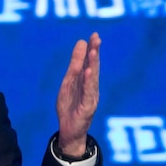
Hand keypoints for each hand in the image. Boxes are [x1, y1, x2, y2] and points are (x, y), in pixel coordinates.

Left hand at [55, 33, 100, 156]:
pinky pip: (88, 93)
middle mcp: (91, 87)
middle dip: (94, 53)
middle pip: (93, 68)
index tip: (94, 35)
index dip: (92, 49)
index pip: (90, 62)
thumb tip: (81, 43)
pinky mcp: (88, 107)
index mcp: (86, 81)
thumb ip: (75, 65)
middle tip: (96, 38)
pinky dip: (89, 82)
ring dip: (93, 64)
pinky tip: (89, 72)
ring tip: (93, 51)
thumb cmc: (70, 106)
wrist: (69, 130)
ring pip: (92, 78)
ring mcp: (91, 97)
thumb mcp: (69, 82)